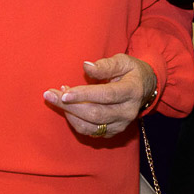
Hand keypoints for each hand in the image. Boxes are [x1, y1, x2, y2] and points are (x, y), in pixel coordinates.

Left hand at [43, 55, 157, 139]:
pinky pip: (89, 132)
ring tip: (56, 98)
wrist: (145, 89)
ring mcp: (121, 124)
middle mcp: (128, 112)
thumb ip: (105, 65)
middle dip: (69, 105)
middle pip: (95, 113)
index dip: (84, 94)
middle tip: (49, 94)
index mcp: (132, 91)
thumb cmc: (130, 71)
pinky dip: (74, 121)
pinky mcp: (113, 132)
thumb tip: (86, 67)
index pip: (106, 95)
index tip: (64, 92)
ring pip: (90, 126)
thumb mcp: (122, 61)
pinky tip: (67, 107)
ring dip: (69, 114)